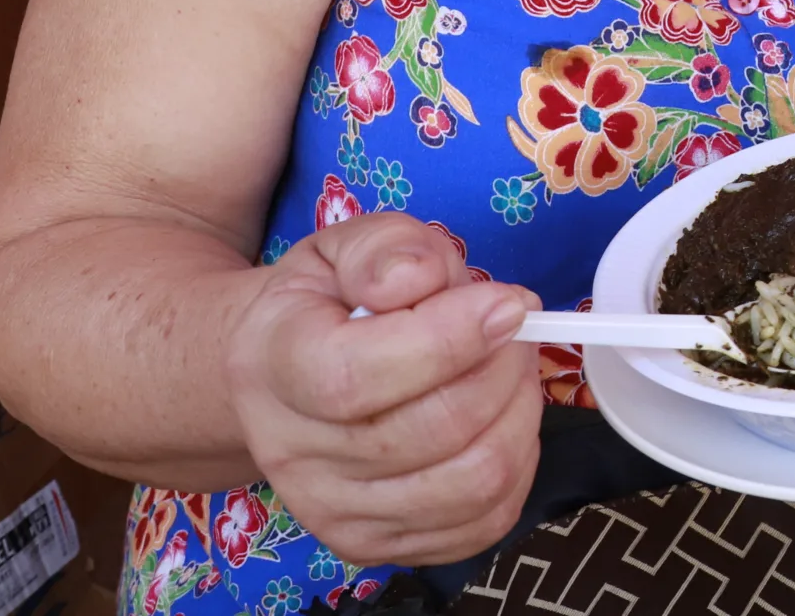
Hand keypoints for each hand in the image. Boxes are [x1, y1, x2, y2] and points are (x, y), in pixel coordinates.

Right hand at [223, 212, 542, 565]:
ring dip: (518, 416)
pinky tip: (499, 419)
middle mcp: (291, 454)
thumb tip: (418, 279)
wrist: (285, 374)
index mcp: (275, 366)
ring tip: (511, 369)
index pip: (357, 377)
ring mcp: (331, 513)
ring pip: (469, 484)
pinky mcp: (376, 548)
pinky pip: (483, 523)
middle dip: (501, 371)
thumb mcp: (347, 247)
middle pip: (430, 433)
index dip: (449, 341)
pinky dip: (517, 465)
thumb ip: (385, 249)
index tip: (508, 304)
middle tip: (516, 328)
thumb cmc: (331, 303)